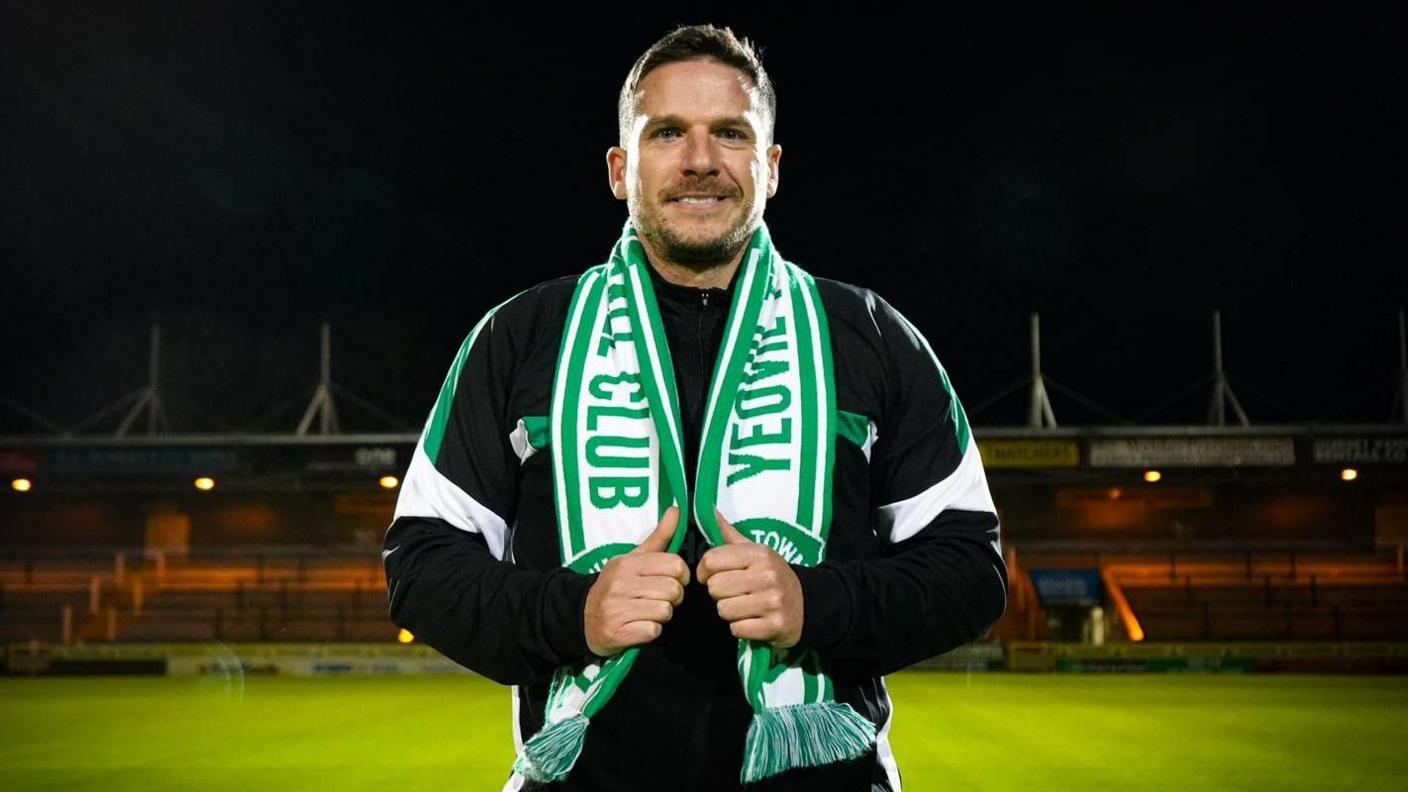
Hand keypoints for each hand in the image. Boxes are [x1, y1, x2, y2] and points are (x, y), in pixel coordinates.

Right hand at [583, 507, 687, 656]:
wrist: (580, 616)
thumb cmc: (615, 586)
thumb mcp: (633, 558)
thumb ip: (659, 537)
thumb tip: (676, 510)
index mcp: (627, 564)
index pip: (674, 565)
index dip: (680, 575)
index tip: (673, 580)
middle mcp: (620, 584)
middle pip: (673, 590)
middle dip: (673, 597)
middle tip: (660, 598)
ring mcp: (617, 609)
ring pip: (665, 611)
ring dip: (662, 615)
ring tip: (648, 611)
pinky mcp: (618, 633)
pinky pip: (653, 631)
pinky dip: (651, 631)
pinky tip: (639, 625)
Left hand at [696, 510, 803, 647]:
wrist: (807, 605)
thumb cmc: (772, 575)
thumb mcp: (756, 551)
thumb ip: (729, 534)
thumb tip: (708, 509)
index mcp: (759, 554)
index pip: (712, 560)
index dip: (705, 571)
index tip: (711, 576)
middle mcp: (767, 575)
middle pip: (715, 587)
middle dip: (719, 593)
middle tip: (734, 593)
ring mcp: (772, 602)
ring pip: (723, 610)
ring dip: (730, 612)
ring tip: (744, 606)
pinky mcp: (774, 626)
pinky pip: (737, 629)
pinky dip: (741, 628)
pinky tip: (753, 620)